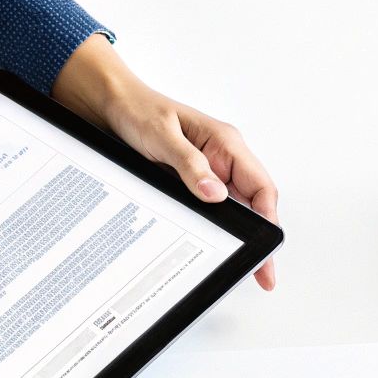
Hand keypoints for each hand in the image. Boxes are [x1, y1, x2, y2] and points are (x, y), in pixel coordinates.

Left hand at [52, 34, 279, 289]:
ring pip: (233, 209)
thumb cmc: (137, 110)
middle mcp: (222, 159)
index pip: (260, 186)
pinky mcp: (191, 182)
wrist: (108, 106)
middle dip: (258, 237)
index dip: (268, 219)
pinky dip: (214, 227)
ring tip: (239, 262)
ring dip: (237, 234)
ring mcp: (207, 172)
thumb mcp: (162, 136)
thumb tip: (217, 194)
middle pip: (253, 204)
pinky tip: (212, 245)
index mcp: (225, 143)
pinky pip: (209, 208)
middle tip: (261, 271)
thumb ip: (190, 165)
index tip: (267, 246)